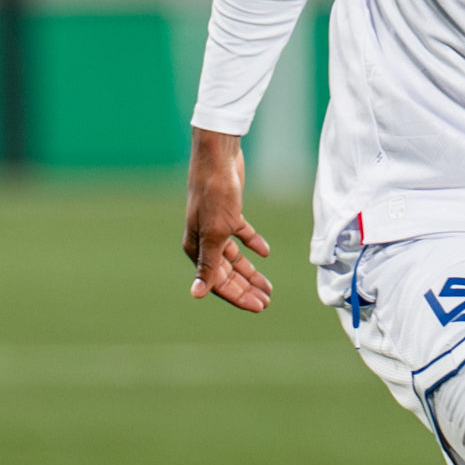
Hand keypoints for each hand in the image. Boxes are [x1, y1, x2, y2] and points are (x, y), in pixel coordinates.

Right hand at [182, 127, 272, 312]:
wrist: (218, 157)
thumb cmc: (215, 194)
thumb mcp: (215, 233)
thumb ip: (209, 265)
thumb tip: (196, 295)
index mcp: (196, 248)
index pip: (217, 280)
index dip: (238, 296)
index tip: (259, 307)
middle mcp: (203, 239)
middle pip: (227, 272)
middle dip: (246, 288)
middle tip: (267, 302)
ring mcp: (216, 226)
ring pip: (234, 257)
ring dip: (250, 272)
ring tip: (268, 286)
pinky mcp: (229, 212)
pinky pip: (240, 234)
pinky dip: (252, 244)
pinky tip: (265, 253)